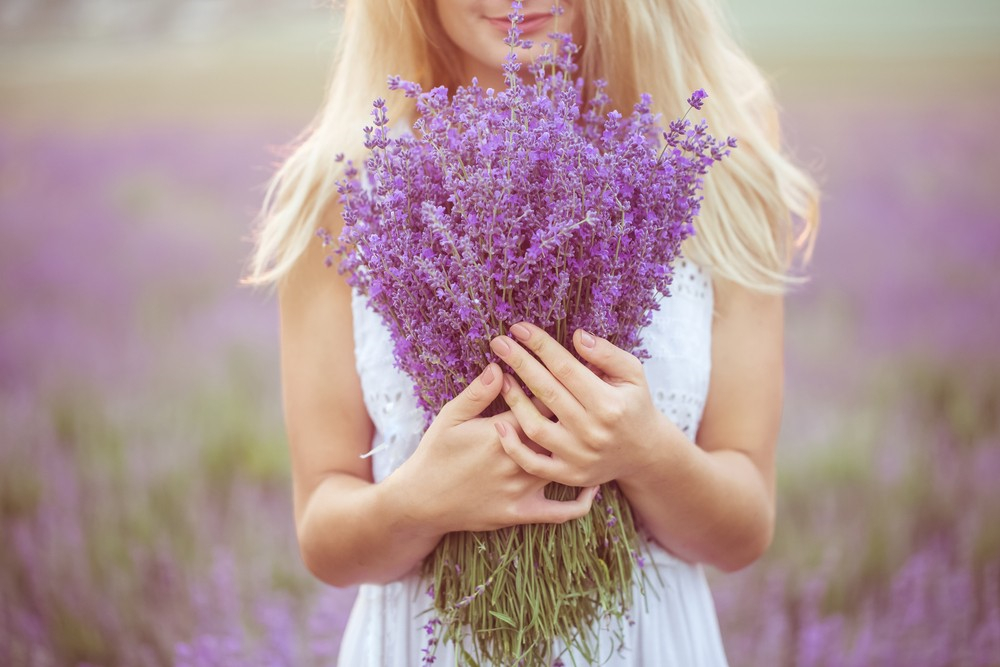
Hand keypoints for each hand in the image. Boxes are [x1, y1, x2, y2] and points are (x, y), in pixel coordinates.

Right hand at [393, 363, 597, 533]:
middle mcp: (517, 460)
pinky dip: (581, 502)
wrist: (421, 502)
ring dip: (579, 451)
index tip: (570, 380)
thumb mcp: (450, 417)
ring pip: (563, 465)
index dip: (557, 391)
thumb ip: (477, 393)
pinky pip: (561, 512)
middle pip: (558, 432)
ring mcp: (522, 489)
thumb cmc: (435, 454)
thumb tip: (500, 366)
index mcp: (501, 432)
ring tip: (594, 435)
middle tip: (590, 404)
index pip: (540, 404)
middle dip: (575, 417)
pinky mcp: (522, 513)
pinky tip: (593, 487)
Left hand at [489, 323, 674, 487]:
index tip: (519, 328)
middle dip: (519, 363)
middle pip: (547, 392)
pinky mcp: (569, 474)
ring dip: (513, 401)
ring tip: (501, 378)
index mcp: (608, 403)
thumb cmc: (633, 405)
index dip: (540, 345)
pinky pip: (533, 464)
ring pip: (535, 427)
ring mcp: (579, 456)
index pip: (565, 368)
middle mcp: (592, 431)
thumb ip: (607, 354)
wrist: (645, 454)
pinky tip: (499, 425)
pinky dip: (513, 447)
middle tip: (499, 343)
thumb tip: (577, 336)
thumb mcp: (633, 374)